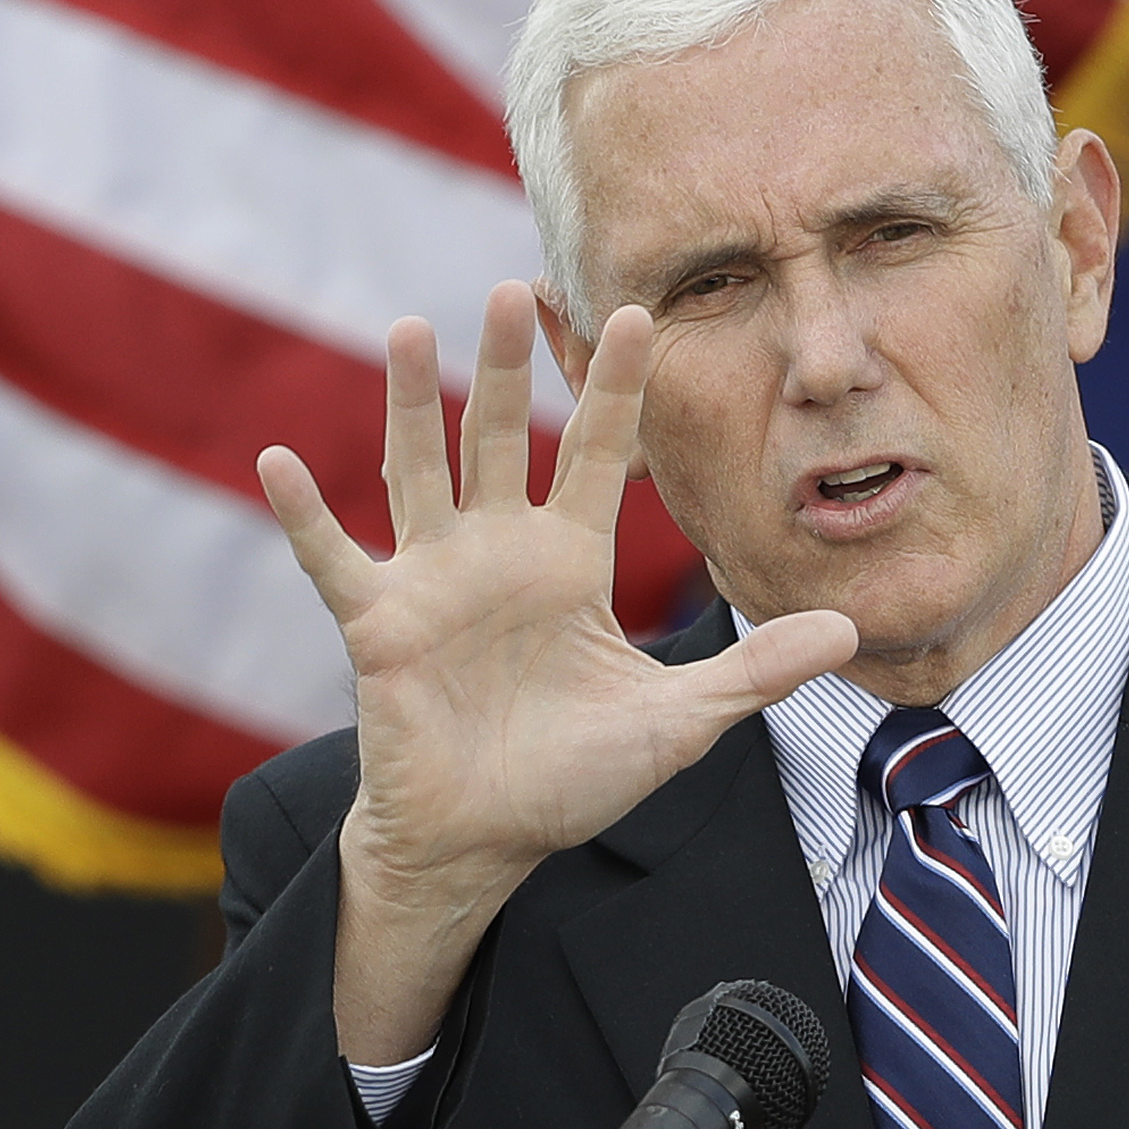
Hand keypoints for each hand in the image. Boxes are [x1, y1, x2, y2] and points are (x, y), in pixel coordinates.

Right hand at [256, 281, 856, 1059]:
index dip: (616, 390)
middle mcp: (500, 552)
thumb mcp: (680, 722)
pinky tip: (277, 460)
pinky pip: (334, 559)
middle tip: (514, 287)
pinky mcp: (378, 624)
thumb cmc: (575, 777)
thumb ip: (755, 672)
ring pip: (420, 472)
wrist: (485, 841)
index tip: (640, 313)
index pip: (599, 455)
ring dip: (411, 406)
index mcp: (570, 561)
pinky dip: (307, 515)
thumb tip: (850, 629)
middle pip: (502, 440)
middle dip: (505, 368)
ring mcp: (434, 581)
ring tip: (411, 328)